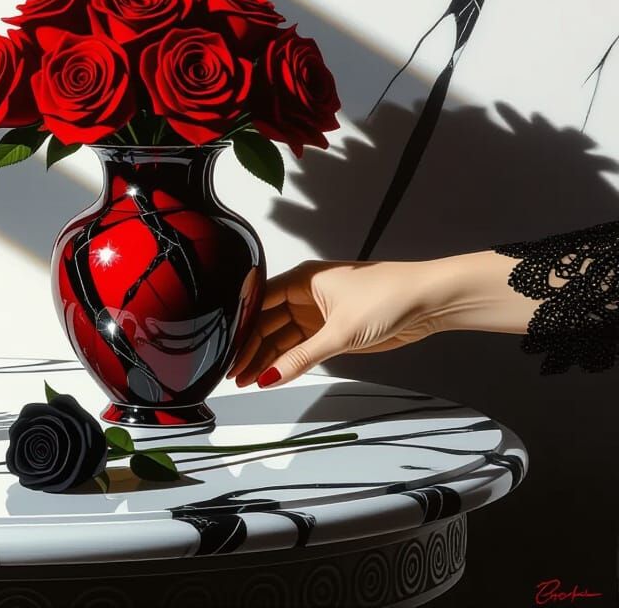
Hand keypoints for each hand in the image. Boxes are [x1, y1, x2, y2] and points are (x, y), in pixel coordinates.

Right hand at [228, 252, 536, 387]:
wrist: (431, 301)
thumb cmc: (390, 296)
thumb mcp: (340, 332)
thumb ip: (301, 358)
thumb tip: (271, 377)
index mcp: (302, 280)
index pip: (258, 304)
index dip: (241, 329)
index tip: (228, 351)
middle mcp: (306, 294)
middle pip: (267, 324)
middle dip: (251, 349)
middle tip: (235, 374)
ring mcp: (319, 313)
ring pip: (283, 338)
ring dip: (267, 359)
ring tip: (248, 380)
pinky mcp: (333, 330)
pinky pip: (302, 348)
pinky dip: (289, 362)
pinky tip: (273, 375)